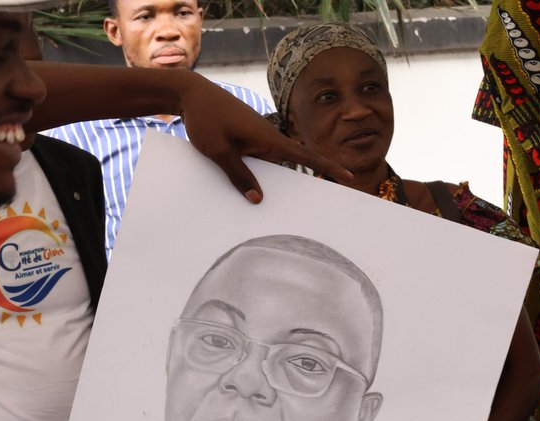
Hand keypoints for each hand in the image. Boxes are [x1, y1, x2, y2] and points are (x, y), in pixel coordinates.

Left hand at [176, 74, 352, 201]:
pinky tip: (253, 190)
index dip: (327, 166)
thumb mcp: (219, 151)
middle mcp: (266, 138)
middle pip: (293, 164)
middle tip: (324, 201)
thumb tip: (258, 200)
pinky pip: (259, 160)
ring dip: (279, 182)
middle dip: (308, 180)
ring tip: (287, 207)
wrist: (191, 94)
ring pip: (274, 165)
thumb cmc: (205, 118)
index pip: (305, 156)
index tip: (348, 176)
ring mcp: (256, 138)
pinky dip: (260, 174)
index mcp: (267, 138)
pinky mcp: (246, 139)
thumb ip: (238, 176)